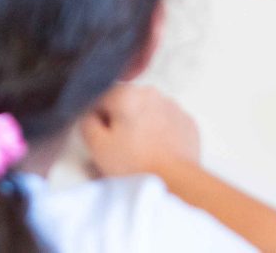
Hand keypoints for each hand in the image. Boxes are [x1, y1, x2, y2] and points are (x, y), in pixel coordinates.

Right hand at [81, 83, 200, 177]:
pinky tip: (158, 152)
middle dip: (120, 120)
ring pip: (148, 110)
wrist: (177, 183)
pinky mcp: (188, 123)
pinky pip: (168, 122)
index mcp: (127, 94)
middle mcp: (151, 93)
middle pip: (125, 102)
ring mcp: (173, 107)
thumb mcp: (97, 146)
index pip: (100, 96)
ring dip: (142, 124)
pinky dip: (161, 132)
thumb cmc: (135, 166)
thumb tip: (90, 115)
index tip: (102, 138)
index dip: (96, 118)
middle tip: (121, 147)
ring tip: (141, 152)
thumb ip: (87, 122)